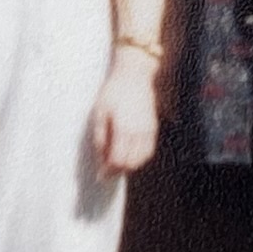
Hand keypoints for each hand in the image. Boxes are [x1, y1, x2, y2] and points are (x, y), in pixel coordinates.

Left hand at [88, 52, 160, 177]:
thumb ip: (100, 138)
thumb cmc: (114, 92)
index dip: (108, 171)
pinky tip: (129, 156)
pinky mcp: (153, 128)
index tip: (99, 175)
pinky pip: (148, 150)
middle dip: (118, 171)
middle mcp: (139, 132)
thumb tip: (101, 158)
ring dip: (129, 166)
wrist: (134, 76)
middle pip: (131, 163)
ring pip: (142, 159)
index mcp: (124, 129)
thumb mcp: (100, 114)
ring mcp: (149, 130)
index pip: (119, 160)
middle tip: (106, 172)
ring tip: (116, 164)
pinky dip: (139, 158)